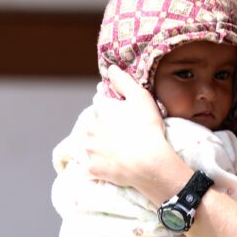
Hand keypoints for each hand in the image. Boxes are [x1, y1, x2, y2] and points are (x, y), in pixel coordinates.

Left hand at [84, 66, 186, 195]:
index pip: (100, 101)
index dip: (111, 105)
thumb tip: (110, 68)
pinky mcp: (92, 169)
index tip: (122, 112)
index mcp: (101, 109)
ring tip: (115, 149)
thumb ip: (123, 81)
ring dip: (97, 144)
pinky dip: (95, 166)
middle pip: (93, 122)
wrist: (148, 163)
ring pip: (89, 143)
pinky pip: (89, 167)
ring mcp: (90, 150)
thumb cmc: (147, 127)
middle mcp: (90, 128)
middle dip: (102, 125)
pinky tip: (107, 166)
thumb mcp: (140, 97)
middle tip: (121, 132)